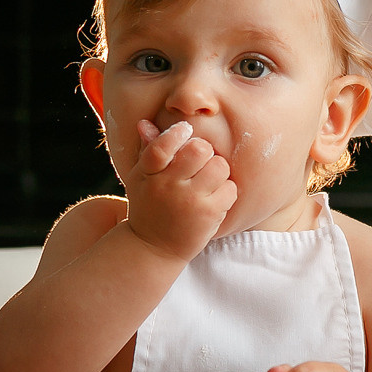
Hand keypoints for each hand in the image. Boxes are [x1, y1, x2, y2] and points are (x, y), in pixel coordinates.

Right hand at [123, 119, 235, 261]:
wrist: (154, 248)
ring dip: (218, 171)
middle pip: (199, 150)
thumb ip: (148, 151)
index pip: (162, 145)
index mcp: (149, 172)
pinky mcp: (208, 215)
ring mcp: (190, 200)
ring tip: (208, 182)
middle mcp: (168, 185)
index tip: (185, 131)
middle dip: (204, 151)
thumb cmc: (149, 207)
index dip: (177, 133)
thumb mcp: (141, 179)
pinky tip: (213, 200)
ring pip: (219, 166)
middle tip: (200, 163)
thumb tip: (145, 123)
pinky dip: (226, 192)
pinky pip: (230, 189)